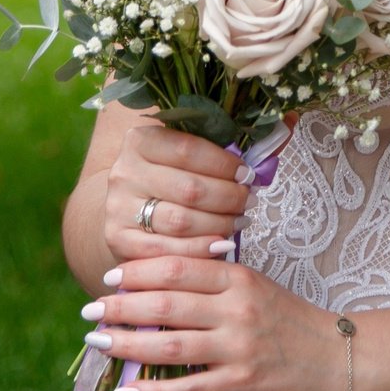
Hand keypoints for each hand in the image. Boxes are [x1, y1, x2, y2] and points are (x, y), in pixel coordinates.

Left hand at [83, 256, 345, 390]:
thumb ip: (216, 282)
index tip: (109, 277)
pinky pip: (189, 387)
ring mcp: (239, 346)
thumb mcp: (257, 288)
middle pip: (167, 301)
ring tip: (100, 342)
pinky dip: (153, 390)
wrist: (339, 356)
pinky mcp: (242, 382)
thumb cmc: (292, 321)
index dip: (138, 271)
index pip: (178, 267)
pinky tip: (127, 390)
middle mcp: (237, 308)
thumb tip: (160, 283)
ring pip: (170, 343)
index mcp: (239, 278)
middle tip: (90, 311)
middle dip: (121, 306)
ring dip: (128, 343)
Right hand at [102, 123, 251, 265]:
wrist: (128, 208)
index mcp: (139, 140)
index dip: (224, 164)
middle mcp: (124, 172)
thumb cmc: (168, 177)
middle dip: (228, 197)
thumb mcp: (185, 155)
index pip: (189, 150)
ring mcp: (118, 208)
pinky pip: (167, 251)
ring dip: (219, 224)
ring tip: (240, 221)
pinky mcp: (119, 240)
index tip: (247, 175)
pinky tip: (222, 245)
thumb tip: (271, 146)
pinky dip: (200, 249)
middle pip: (189, 189)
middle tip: (249, 201)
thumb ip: (219, 149)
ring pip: (181, 221)